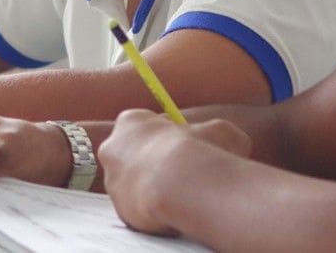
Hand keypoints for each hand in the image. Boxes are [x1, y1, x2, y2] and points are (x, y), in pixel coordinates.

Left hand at [99, 109, 250, 235]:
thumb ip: (213, 133)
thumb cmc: (200, 150)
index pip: (147, 128)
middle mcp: (112, 148)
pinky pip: (142, 211)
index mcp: (130, 122)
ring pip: (138, 186)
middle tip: (185, 175)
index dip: (170, 139)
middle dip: (157, 165)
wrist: (179, 185)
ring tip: (183, 196)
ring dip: (157, 190)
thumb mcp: (221, 131)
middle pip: (135, 157)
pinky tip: (175, 211)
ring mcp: (112, 181)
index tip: (188, 149)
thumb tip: (223, 141)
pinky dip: (157, 213)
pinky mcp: (120, 210)